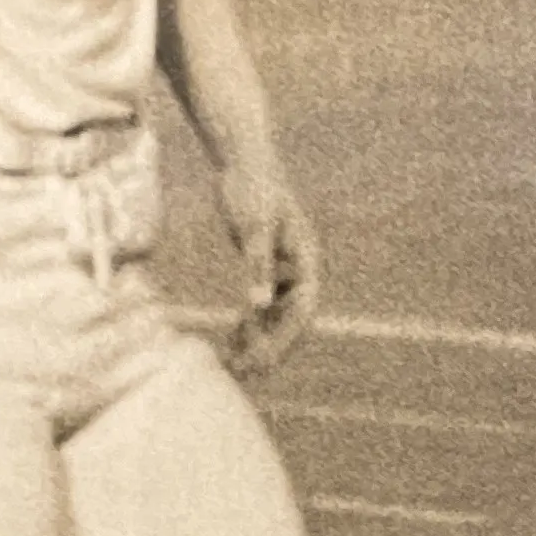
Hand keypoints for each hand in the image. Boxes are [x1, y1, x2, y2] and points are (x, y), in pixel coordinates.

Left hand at [217, 163, 320, 378]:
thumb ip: (256, 267)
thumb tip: (257, 306)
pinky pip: (262, 306)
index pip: (301, 312)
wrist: (243, 161)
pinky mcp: (264, 267)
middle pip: (290, 321)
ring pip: (276, 317)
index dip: (284, 339)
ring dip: (259, 341)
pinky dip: (249, 324)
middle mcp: (299, 270)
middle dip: (271, 348)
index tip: (262, 361)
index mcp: (305, 261)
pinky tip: (231, 339)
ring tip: (234, 365)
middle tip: (245, 373)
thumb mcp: (253, 228)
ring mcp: (282, 270)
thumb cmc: (251, 189)